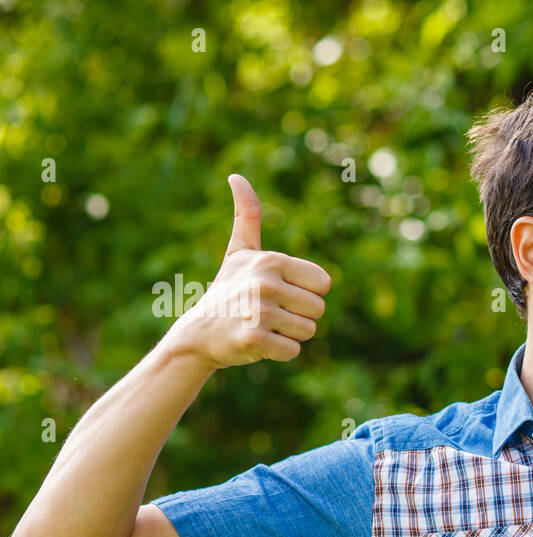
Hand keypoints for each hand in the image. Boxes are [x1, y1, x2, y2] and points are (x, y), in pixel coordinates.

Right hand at [164, 174, 332, 370]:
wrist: (198, 334)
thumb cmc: (227, 291)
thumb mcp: (239, 252)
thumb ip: (246, 215)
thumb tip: (236, 177)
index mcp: (271, 261)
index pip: (324, 284)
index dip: (306, 293)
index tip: (279, 293)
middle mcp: (265, 283)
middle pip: (318, 310)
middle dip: (298, 316)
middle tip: (267, 313)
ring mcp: (258, 311)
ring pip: (307, 332)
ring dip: (288, 335)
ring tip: (261, 326)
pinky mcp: (253, 339)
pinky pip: (292, 351)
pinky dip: (278, 352)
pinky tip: (256, 342)